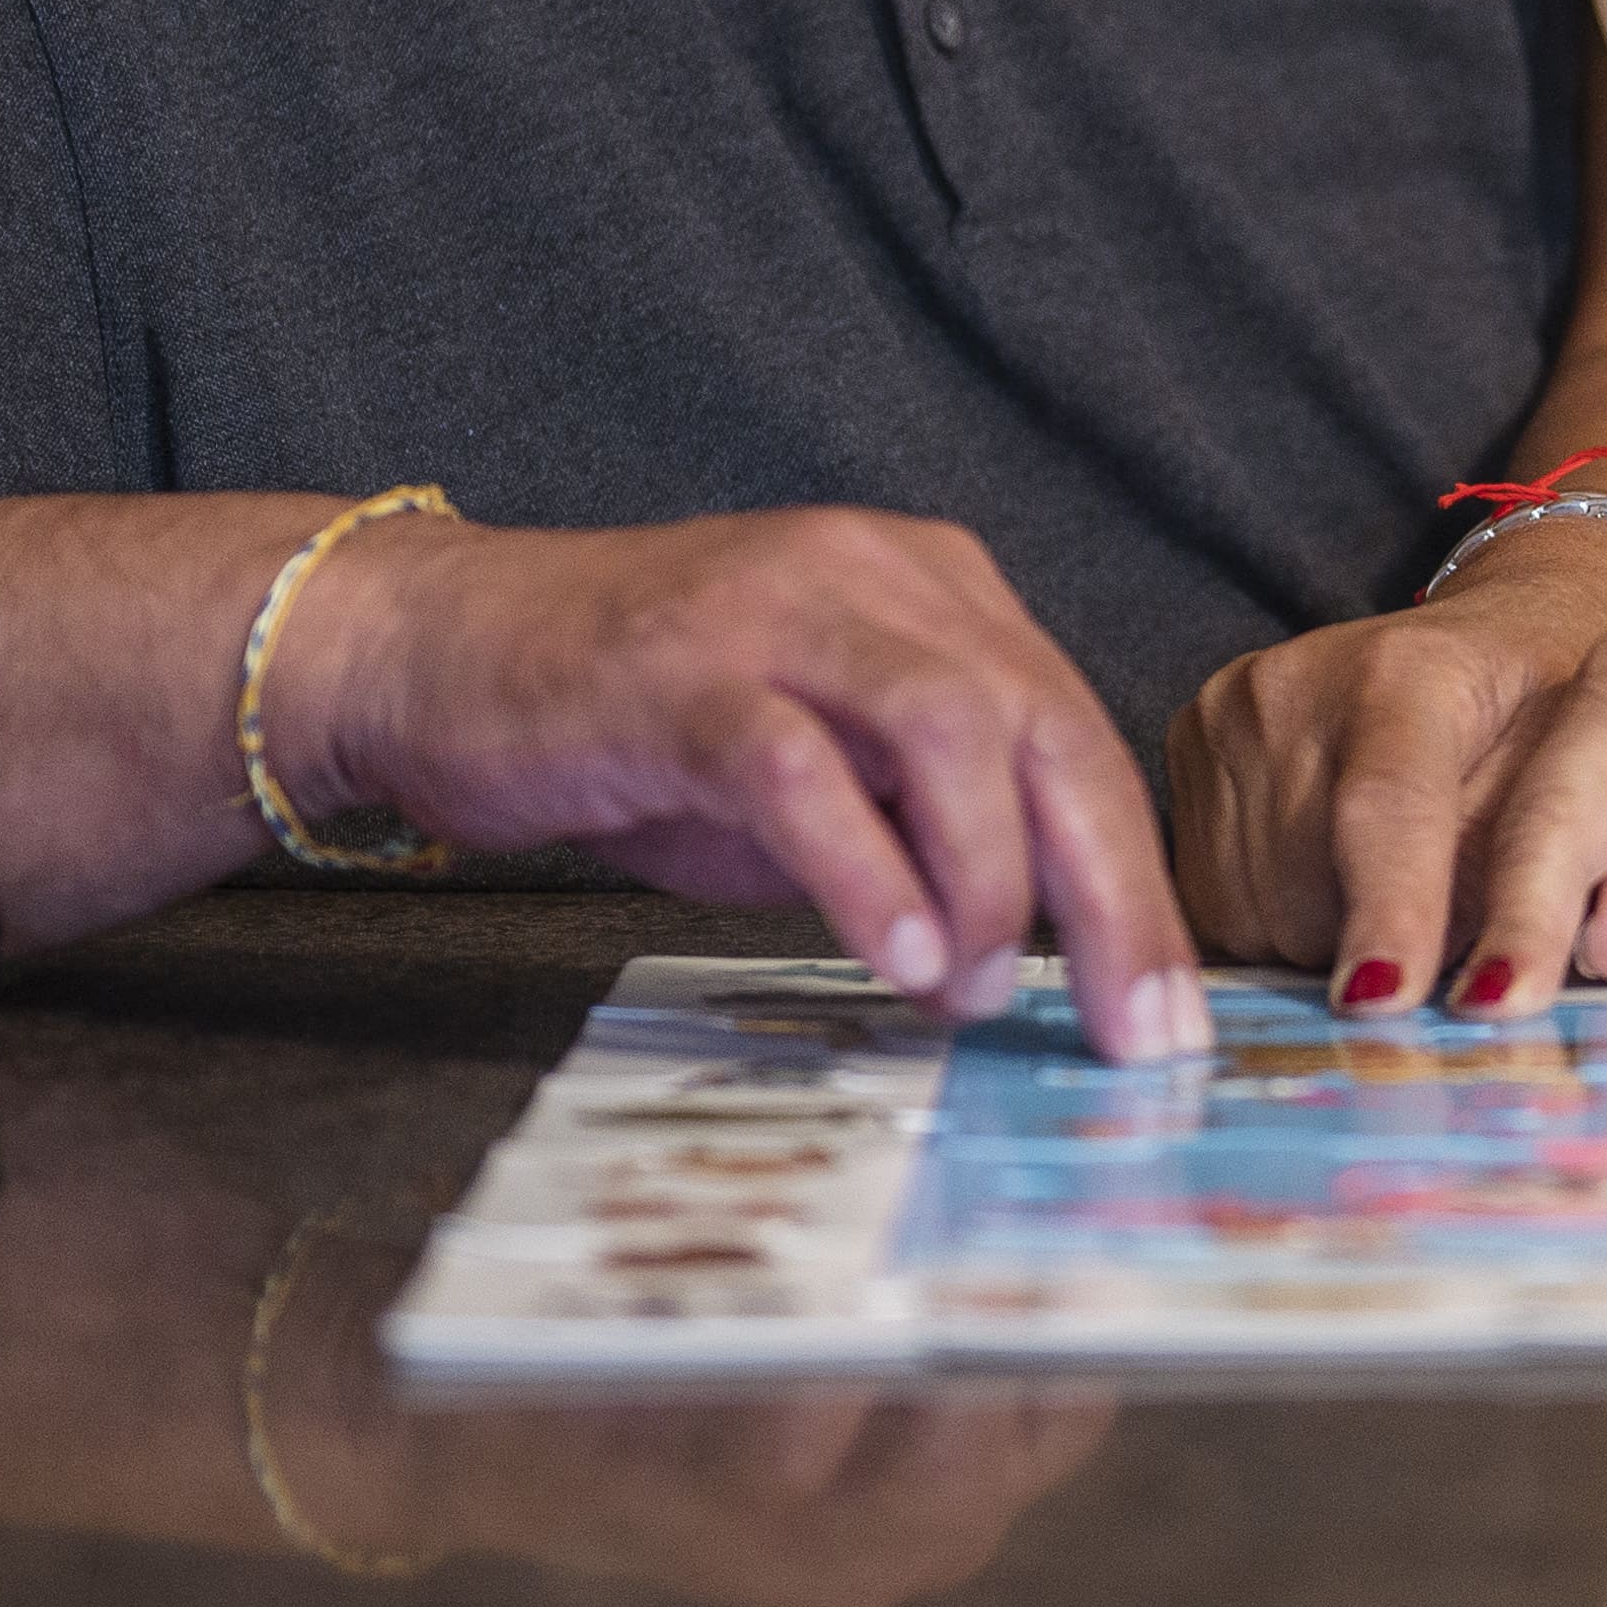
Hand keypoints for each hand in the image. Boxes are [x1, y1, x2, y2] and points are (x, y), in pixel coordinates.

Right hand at [301, 508, 1206, 1061]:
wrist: (437, 648)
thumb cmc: (637, 724)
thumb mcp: (819, 778)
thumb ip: (923, 835)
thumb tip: (1027, 961)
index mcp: (935, 593)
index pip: (1079, 739)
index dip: (1138, 883)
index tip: (1168, 1014)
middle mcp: (875, 578)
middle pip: (1046, 727)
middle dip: (1111, 893)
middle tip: (1132, 1029)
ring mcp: (776, 611)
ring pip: (948, 725)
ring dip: (985, 876)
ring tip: (973, 991)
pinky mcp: (678, 672)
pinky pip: (799, 766)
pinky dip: (864, 866)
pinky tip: (895, 954)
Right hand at [1169, 542, 1606, 1008]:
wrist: (1479, 646)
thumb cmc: (1540, 725)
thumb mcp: (1577, 782)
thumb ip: (1542, 874)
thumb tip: (1496, 989)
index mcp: (1408, 671)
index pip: (1387, 809)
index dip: (1388, 913)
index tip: (1386, 1003)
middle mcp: (1294, 684)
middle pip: (1309, 888)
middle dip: (1370, 951)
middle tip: (1436, 945)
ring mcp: (1225, 715)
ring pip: (1250, 912)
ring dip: (1317, 945)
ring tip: (1380, 901)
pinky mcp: (1182, 746)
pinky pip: (1211, 905)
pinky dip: (1270, 924)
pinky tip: (1324, 888)